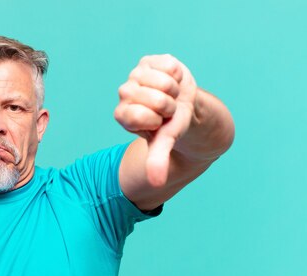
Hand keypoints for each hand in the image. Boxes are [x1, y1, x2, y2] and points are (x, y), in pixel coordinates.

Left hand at [114, 54, 196, 185]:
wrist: (184, 107)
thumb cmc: (170, 126)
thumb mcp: (165, 142)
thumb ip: (157, 159)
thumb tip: (156, 183)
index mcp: (122, 114)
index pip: (138, 116)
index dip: (157, 120)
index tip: (159, 123)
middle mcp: (124, 93)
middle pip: (154, 99)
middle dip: (169, 107)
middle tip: (167, 109)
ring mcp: (135, 74)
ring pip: (163, 82)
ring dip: (174, 91)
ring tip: (171, 95)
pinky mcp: (149, 60)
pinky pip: (169, 65)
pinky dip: (177, 74)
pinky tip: (172, 80)